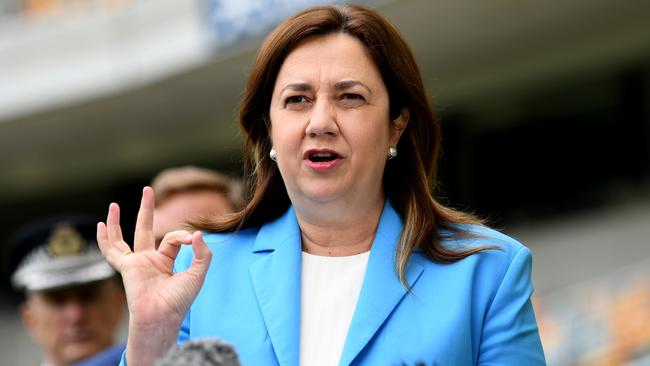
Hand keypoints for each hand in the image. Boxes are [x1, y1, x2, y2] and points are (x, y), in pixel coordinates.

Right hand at [97, 187, 211, 364]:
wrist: (162, 316)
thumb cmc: (180, 300)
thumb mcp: (198, 274)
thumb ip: (202, 254)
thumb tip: (199, 234)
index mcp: (166, 262)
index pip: (173, 238)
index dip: (184, 235)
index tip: (193, 240)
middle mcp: (149, 261)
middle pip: (145, 229)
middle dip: (146, 209)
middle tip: (148, 190)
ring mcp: (136, 264)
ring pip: (124, 238)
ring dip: (118, 221)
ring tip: (114, 204)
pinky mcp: (126, 268)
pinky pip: (112, 252)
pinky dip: (105, 239)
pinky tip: (102, 225)